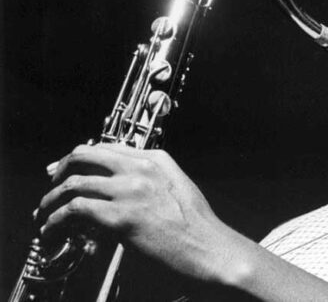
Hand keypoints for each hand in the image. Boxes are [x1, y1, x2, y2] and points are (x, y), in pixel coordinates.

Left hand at [37, 143, 237, 282]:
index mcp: (157, 159)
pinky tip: (53, 227)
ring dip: (52, 198)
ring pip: (75, 182)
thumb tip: (120, 190)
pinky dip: (56, 219)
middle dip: (61, 168)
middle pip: (86, 155)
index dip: (82, 156)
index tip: (69, 166)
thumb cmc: (199, 228)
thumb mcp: (178, 190)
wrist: (211, 249)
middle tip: (52, 183)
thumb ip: (151, 182)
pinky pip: (75, 210)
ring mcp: (130, 190)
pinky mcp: (120, 215)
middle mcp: (141, 168)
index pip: (108, 147)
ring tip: (45, 211)